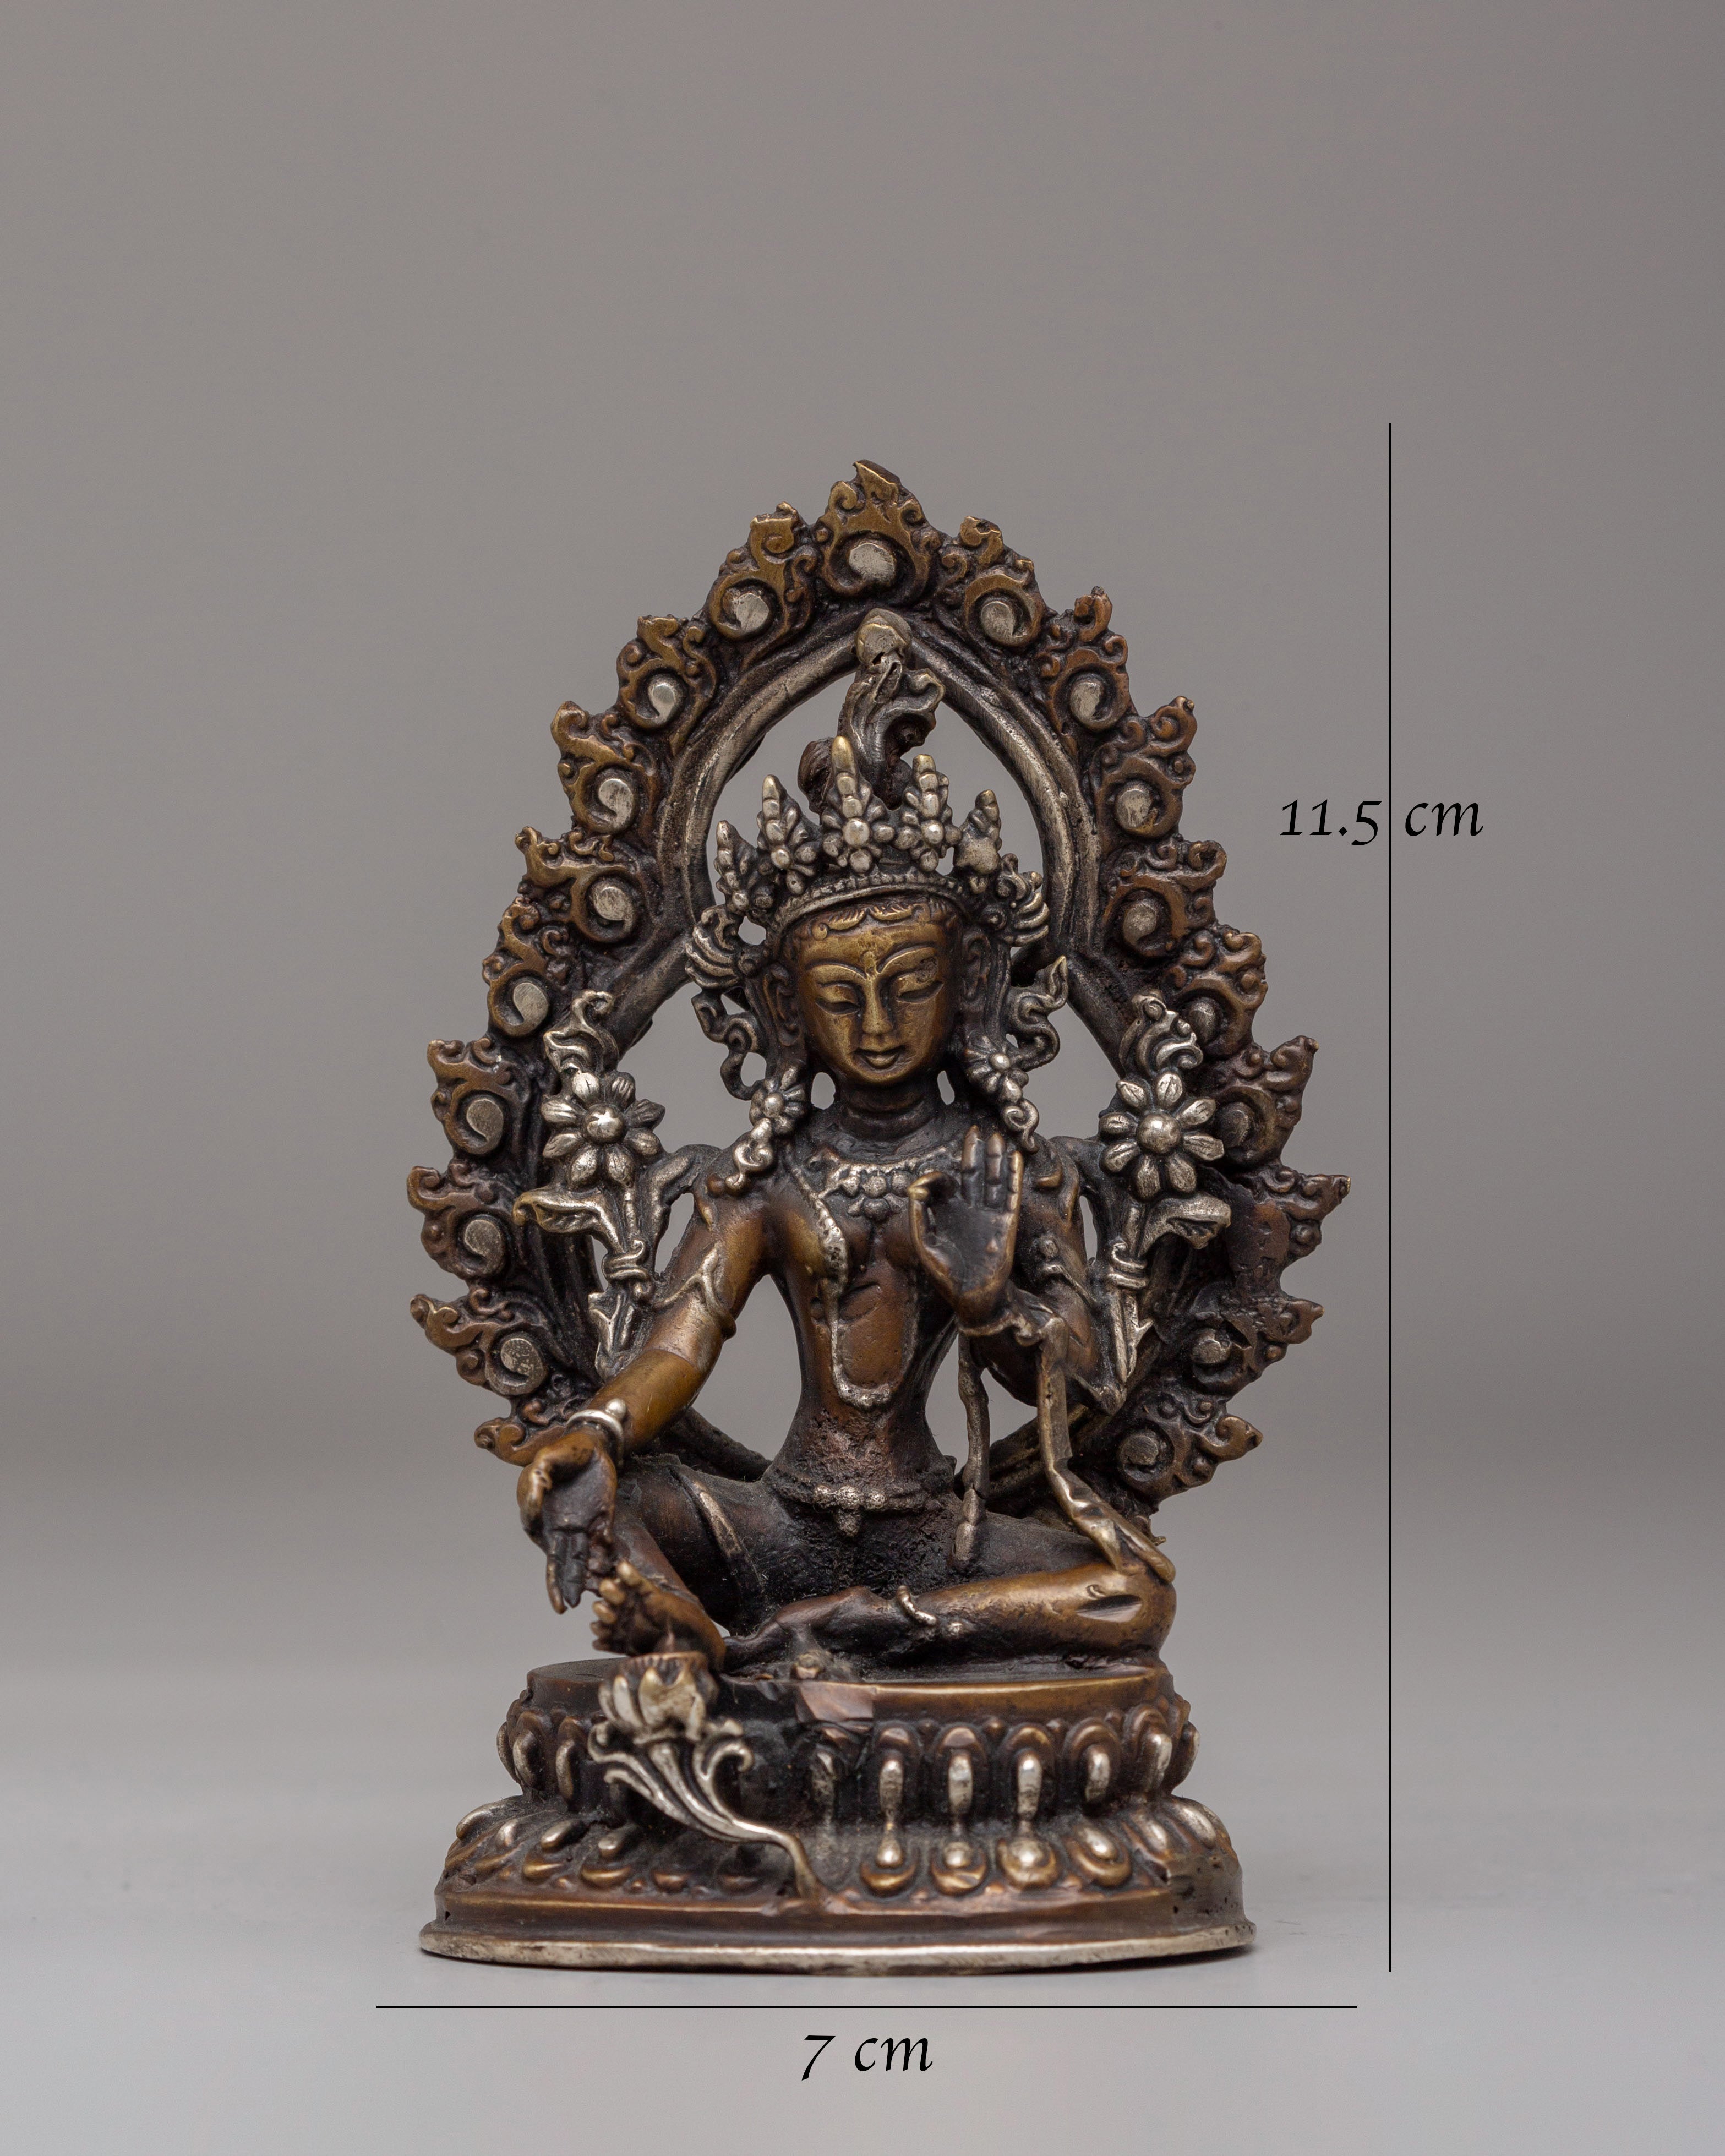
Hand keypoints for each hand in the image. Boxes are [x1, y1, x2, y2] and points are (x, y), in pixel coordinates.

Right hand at [516, 1422, 617, 1613]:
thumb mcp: (545, 1461)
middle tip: (566, 1608)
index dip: (551, 1574)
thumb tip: (531, 1509)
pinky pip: (604, 1540)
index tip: (557, 1587)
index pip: (545, 1550)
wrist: (591, 1443)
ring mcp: (584, 1524)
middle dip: (565, 1586)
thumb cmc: (563, 1452)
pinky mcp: (603, 1517)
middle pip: (563, 1563)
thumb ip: (536, 1484)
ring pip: (584, 1557)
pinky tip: (610, 1567)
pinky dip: (606, 1554)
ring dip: (586, 1577)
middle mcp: (563, 1528)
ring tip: (589, 1596)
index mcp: (544, 1520)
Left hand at [909, 1124, 1022, 1329]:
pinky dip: (1013, 1177)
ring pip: (993, 1180)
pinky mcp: (1006, 1225)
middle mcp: (970, 1212)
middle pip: (974, 1175)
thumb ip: (919, 1214)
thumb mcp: (925, 1243)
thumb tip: (916, 1184)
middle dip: (976, 1153)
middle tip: (978, 1128)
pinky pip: (1010, 1196)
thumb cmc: (946, 1276)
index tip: (931, 1180)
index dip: (939, 1177)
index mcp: (948, 1214)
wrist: (973, 1300)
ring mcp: (989, 1217)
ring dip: (996, 1159)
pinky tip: (1016, 1159)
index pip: (947, 1184)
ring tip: (998, 1137)